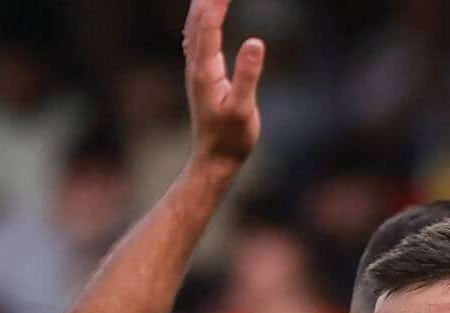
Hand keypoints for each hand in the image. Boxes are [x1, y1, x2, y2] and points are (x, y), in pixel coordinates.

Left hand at [182, 0, 265, 171]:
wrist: (214, 160)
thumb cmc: (231, 138)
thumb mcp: (244, 108)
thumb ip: (248, 74)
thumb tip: (255, 41)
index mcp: (205, 70)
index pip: (209, 24)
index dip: (218, 1)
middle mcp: (196, 65)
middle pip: (197, 19)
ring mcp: (196, 70)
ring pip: (194, 27)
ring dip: (202, 5)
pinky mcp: (201, 76)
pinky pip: (196, 39)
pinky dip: (200, 20)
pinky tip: (201, 17)